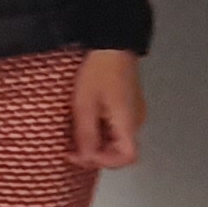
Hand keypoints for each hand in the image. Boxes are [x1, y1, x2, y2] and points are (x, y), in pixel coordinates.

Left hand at [67, 49, 145, 169]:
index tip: (80, 154)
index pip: (127, 157)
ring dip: (97, 142)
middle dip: (96, 153)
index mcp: (128, 122)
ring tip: (75, 132)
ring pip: (118, 140)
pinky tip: (86, 120)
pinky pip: (117, 127)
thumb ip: (86, 135)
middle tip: (71, 147)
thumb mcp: (84, 105)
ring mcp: (135, 112)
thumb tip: (85, 158)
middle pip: (121, 150)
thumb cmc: (98, 72)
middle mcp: (136, 121)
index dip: (105, 162)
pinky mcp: (130, 105)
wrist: (112, 44)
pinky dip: (102, 131)